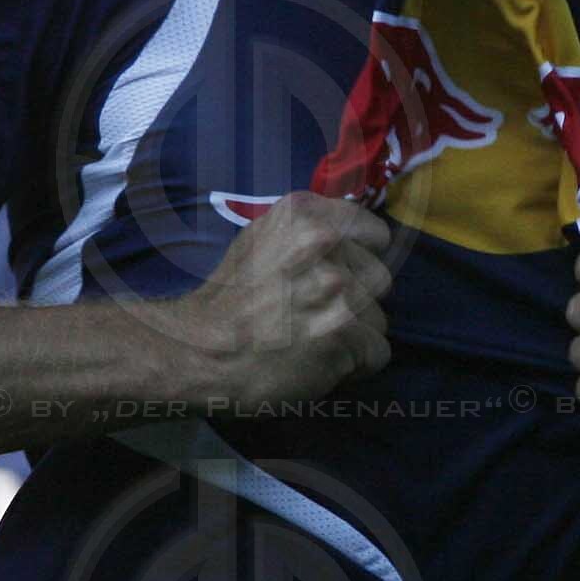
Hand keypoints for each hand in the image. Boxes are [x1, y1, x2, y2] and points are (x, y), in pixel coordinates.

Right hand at [159, 194, 394, 411]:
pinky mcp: (344, 334)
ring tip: (314, 342)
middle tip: (318, 316)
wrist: (199, 351)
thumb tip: (353, 241)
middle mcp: (326, 244)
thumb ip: (308, 234)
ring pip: (378, 319)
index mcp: (305, 214)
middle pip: (380, 278)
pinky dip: (354, 366)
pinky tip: (321, 364)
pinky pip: (377, 353)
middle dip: (358, 301)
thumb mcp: (261, 240)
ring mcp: (338, 289)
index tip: (340, 277)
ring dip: (354, 335)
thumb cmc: (227, 299)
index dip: (361, 260)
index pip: (374, 233)